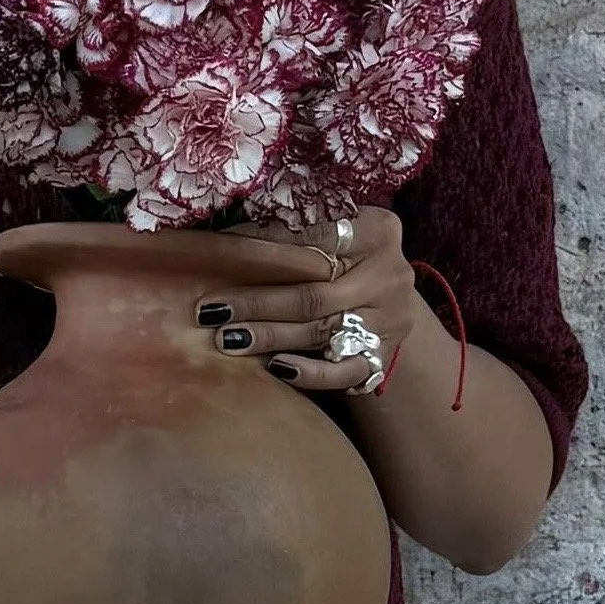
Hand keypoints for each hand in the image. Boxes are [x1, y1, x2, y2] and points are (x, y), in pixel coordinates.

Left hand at [196, 208, 416, 394]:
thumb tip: (227, 240)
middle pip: (313, 293)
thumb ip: (296, 231)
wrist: (392, 296)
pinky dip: (310, 373)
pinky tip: (275, 367)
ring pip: (321, 330)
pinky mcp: (384, 354)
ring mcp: (389, 319)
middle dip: (257, 303)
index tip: (224, 256)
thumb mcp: (337, 231)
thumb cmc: (349, 256)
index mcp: (377, 231)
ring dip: (270, 337)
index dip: (267, 248)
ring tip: (228, 338)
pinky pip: (346, 371)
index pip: (315, 238)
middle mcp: (388, 275)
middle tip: (212, 310)